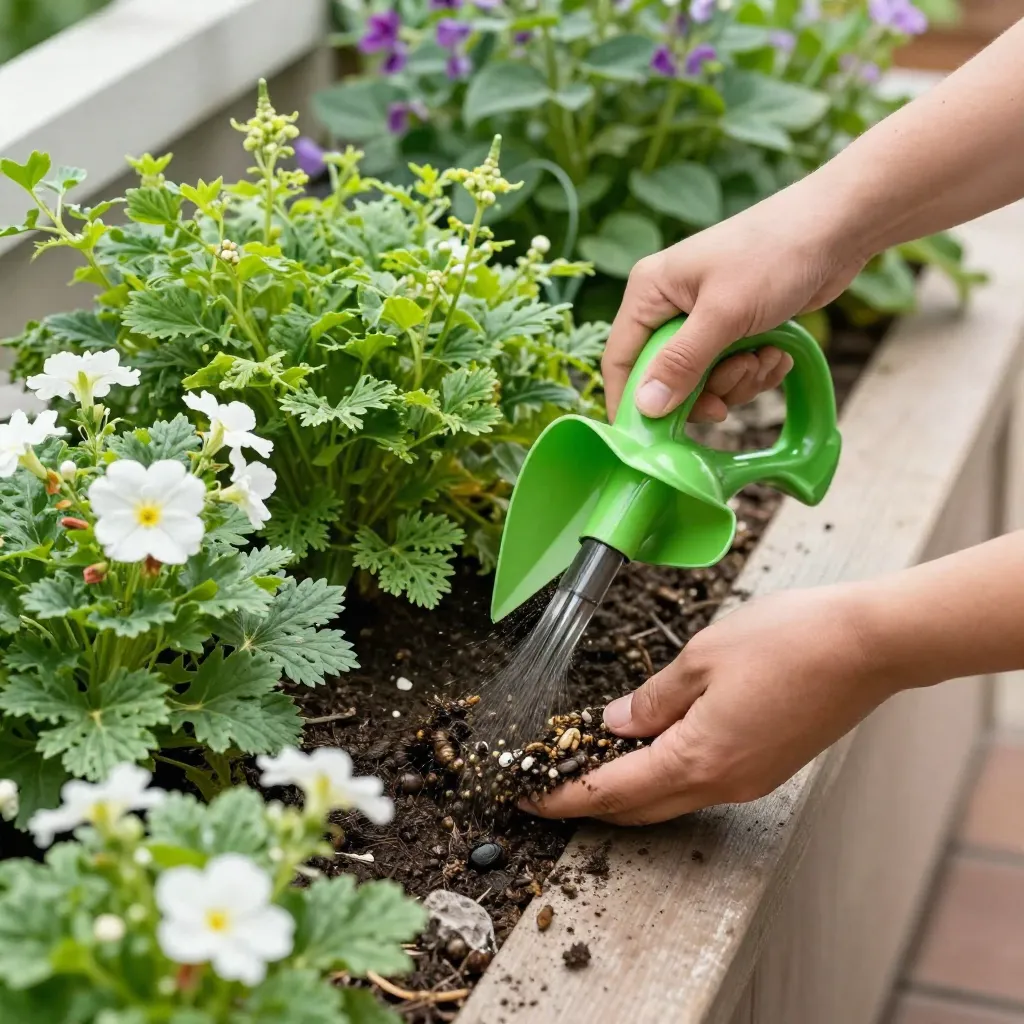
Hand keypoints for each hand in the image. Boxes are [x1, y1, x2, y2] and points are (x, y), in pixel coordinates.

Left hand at [523, 584, 902, 824]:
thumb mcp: (702, 657)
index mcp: (697, 758)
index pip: (610, 790)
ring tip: (589, 762)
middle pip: (638, 807)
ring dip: (626, 788)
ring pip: (670, 797)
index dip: (563, 795)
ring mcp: (750, 780)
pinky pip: (701, 782)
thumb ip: (652, 698)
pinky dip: (664, 773)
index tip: (527, 797)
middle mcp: (722, 783)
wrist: (870, 645)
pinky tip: (650, 747)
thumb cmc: (789, 640)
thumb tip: (615, 724)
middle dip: (588, 800)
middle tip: (548, 785)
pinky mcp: (768, 766)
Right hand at [603, 185, 868, 421]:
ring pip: (702, 380)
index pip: (621, 359)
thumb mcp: (724, 315)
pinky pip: (730, 370)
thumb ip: (681, 363)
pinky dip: (754, 371)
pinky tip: (777, 353)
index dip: (631, 402)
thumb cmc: (775, 255)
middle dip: (705, 389)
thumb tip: (646, 408)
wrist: (838, 227)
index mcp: (649, 292)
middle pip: (666, 377)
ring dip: (737, 381)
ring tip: (765, 356)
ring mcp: (702, 317)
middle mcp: (669, 306)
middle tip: (737, 380)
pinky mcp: (734, 327)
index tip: (650, 440)